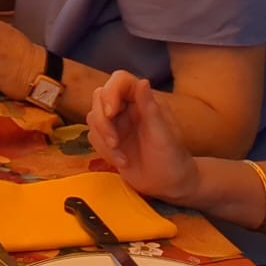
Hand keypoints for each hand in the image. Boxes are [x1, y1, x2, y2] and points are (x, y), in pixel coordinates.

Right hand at [87, 71, 201, 204]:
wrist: (169, 185)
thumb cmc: (172, 158)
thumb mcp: (163, 135)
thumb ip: (150, 108)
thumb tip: (143, 81)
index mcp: (144, 100)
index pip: (120, 80)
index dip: (111, 92)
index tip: (111, 113)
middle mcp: (128, 107)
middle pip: (100, 97)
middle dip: (103, 122)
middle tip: (114, 143)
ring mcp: (117, 122)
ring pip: (93, 117)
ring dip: (103, 139)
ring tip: (122, 159)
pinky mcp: (108, 138)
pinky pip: (93, 136)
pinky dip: (103, 151)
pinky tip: (122, 162)